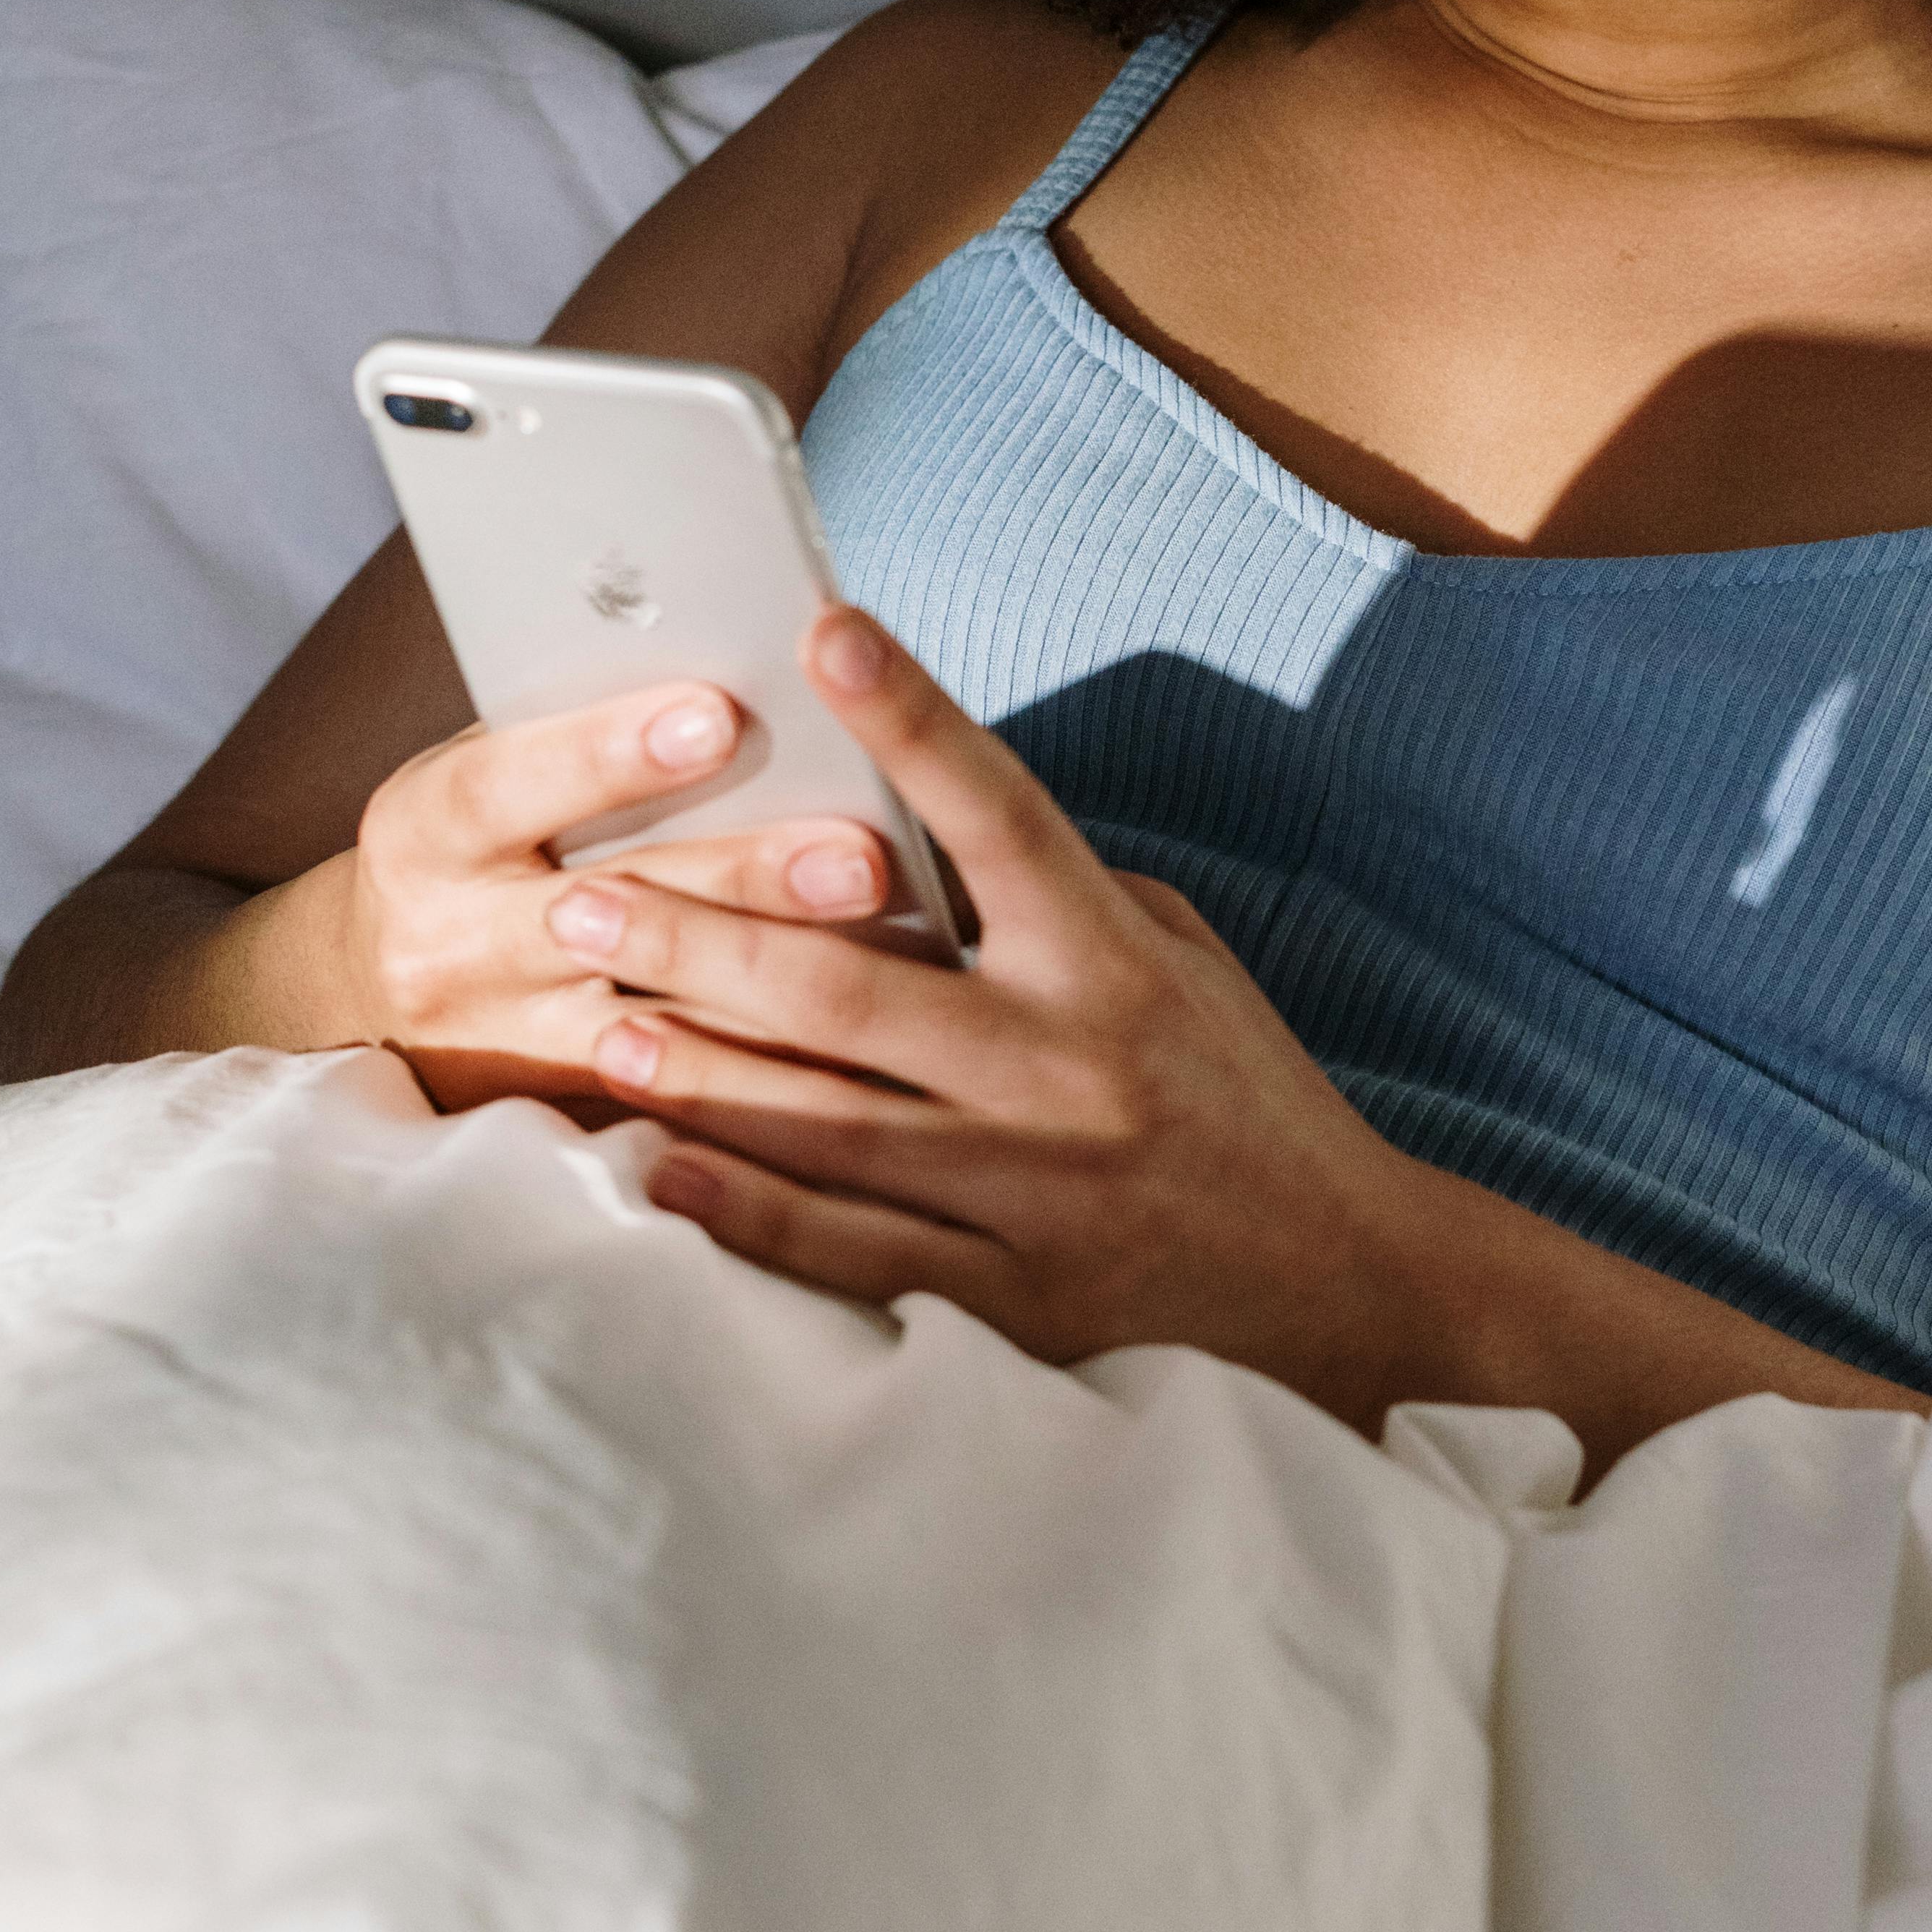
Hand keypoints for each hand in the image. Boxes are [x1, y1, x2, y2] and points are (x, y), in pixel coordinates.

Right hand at [345, 684, 909, 1112]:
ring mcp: (500, 1043)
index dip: (609, 754)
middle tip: (859, 856)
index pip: (509, 784)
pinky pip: (677, 1103)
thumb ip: (580, 741)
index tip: (719, 715)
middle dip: (742, 881)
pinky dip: (770, 1082)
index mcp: (423, 831)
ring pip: (656, 1028)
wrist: (375, 992)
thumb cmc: (479, 840)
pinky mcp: (555, 1111)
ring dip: (779, 997)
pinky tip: (867, 1060)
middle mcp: (448, 946)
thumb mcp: (490, 775)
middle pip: (606, 915)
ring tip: (893, 965)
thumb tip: (740, 680)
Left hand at [579, 608, 1459, 1416]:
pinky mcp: (1017, 1301)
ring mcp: (1037, 1191)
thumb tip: (925, 829)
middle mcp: (1068, 1069)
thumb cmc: (1245, 1100)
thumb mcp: (1182, 964)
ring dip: (696, 1067)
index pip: (1001, 815)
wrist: (1346, 1286)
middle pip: (853, 987)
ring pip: (828, 1122)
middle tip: (585, 894)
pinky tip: (659, 1168)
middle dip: (703, 933)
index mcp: (1114, 965)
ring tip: (591, 1015)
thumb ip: (1062, 899)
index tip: (826, 630)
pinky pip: (853, 1252)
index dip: (913, 719)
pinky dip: (747, 1211)